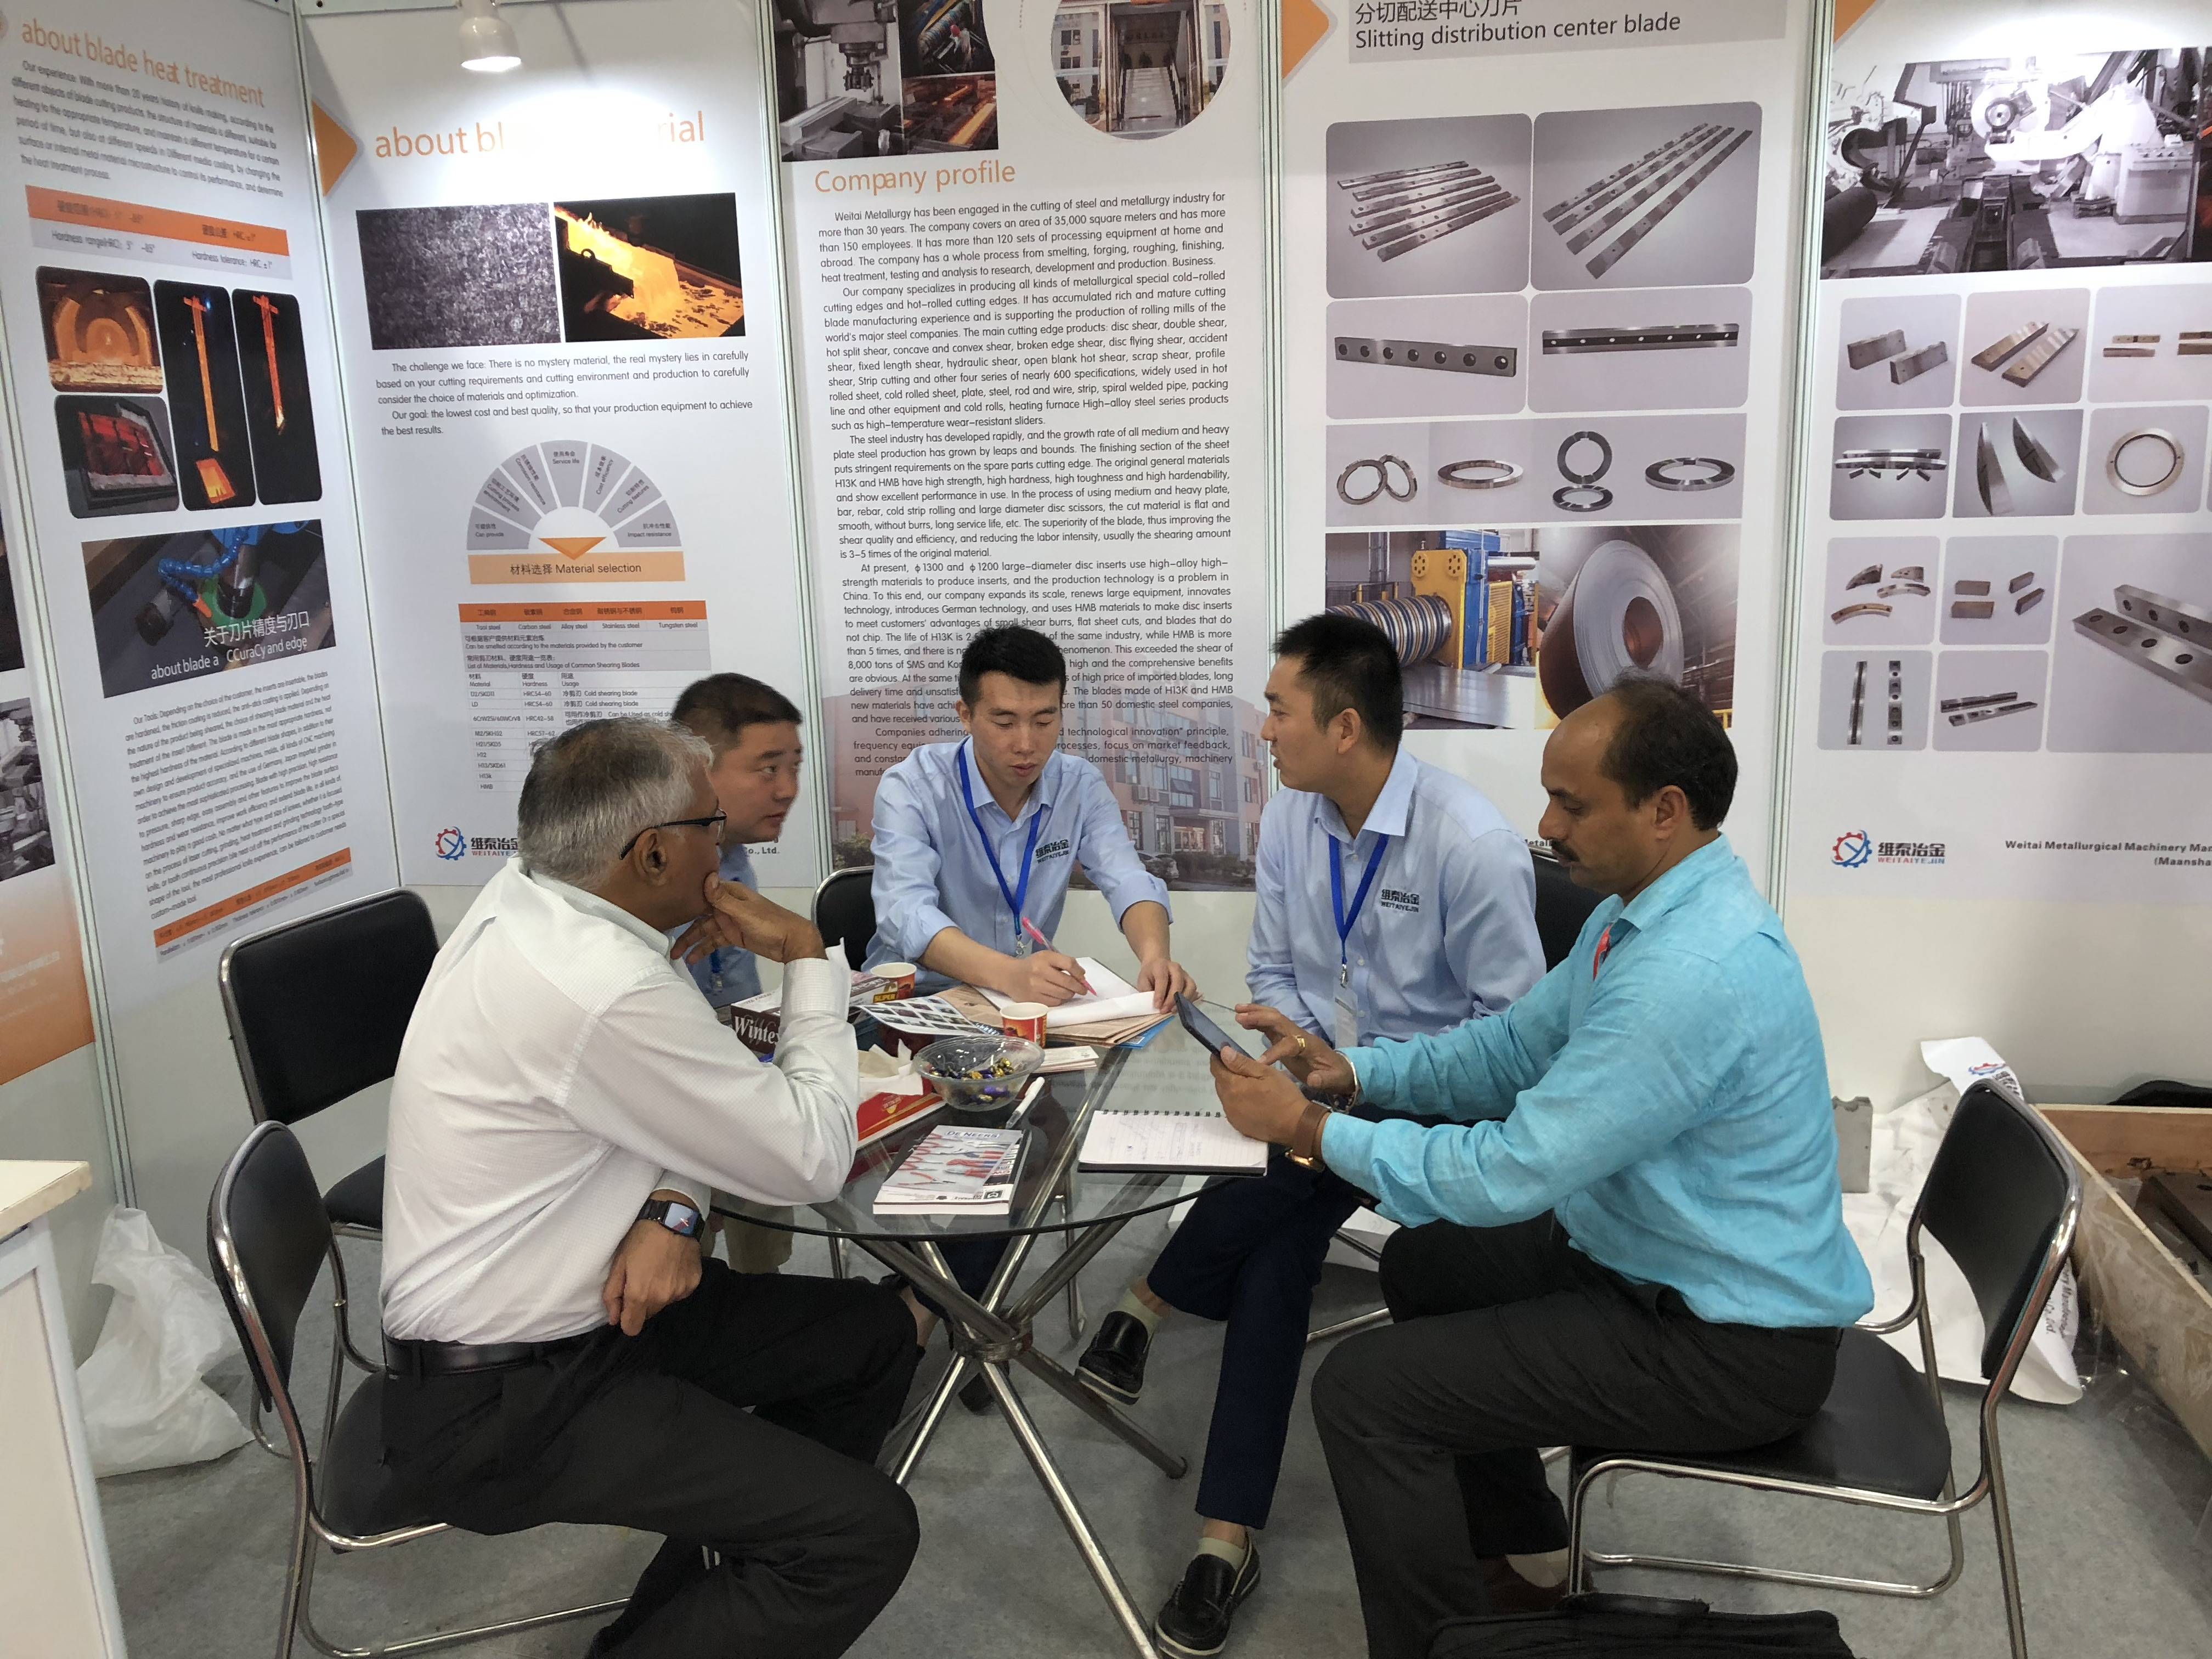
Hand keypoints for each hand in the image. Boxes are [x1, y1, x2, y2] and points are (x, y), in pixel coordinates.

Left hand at [601, 1199, 703, 1335]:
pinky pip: (679, 1293)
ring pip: (664, 1303)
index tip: (626, 1307)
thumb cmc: (640, 1239)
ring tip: (658, 1271)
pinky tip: (672, 1267)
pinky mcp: (693, 1284)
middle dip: (642, 1304)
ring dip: (659, 1294)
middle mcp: (662, 1299)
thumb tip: (614, 1319)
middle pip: (648, 1315)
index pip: (632, 1328)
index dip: (627, 1321)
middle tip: (642, 1279)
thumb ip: (612, 1295)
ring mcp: (680, 1292)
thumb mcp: (619, 1263)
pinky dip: (674, 1285)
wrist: (673, 1220)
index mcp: (640, 1295)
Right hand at [670, 874, 824, 966]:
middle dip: (684, 927)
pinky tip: (692, 959)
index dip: (685, 899)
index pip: (702, 893)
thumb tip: (707, 876)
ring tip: (676, 955)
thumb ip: (723, 898)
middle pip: (700, 915)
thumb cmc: (770, 923)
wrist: (792, 942)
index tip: (666, 905)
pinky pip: (714, 941)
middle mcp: (727, 905)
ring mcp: (730, 921)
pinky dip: (704, 949)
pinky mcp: (734, 936)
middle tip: (666, 941)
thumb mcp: (744, 911)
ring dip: (691, 941)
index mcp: (730, 893)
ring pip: (705, 930)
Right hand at [1001, 950, 1090, 1006]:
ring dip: (1069, 994)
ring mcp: (1035, 986)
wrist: (1009, 975)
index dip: (1079, 972)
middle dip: (1079, 987)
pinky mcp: (1033, 999)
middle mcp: (1040, 971)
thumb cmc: (1032, 966)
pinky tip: (1058, 996)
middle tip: (1082, 989)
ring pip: (1063, 994)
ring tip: (1068, 991)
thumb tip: (1082, 976)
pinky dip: (1060, 1000)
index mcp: (1045, 957)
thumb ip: (1064, 963)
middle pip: (1068, 982)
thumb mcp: (1046, 957)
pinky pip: (1054, 1002)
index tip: (1083, 978)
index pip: (1069, 964)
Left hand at [1136, 955, 1196, 1010]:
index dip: (1160, 994)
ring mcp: (1185, 974)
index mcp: (1161, 966)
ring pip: (1190, 987)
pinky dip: (1188, 1001)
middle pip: (1178, 982)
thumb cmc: (1149, 974)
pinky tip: (1180, 1007)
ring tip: (1173, 1010)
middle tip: (1165, 1010)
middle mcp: (1175, 968)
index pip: (1162, 979)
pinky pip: (1193, 991)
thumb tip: (1154, 1005)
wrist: (1157, 964)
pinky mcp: (1190, 980)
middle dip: (1172, 999)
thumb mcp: (1143, 981)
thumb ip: (1147, 992)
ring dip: (1183, 1001)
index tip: (1157, 1006)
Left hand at [1210, 1046, 1310, 1145]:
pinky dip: (1237, 1101)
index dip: (1218, 1057)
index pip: (1216, 1068)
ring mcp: (1232, 1116)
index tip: (1225, 1049)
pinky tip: (1251, 1100)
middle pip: (1220, 1082)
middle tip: (1242, 1067)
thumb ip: (1242, 1063)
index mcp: (1233, 1087)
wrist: (1296, 1125)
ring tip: (1249, 1084)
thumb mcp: (1266, 1073)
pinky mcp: (1239, 1125)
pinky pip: (1232, 1108)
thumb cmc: (1283, 1095)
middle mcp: (1227, 1103)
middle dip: (1226, 1072)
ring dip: (1232, 1087)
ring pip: (1225, 1096)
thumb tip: (1223, 1052)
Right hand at [1235, 1003, 1354, 1094]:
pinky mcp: (1286, 1037)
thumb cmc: (1335, 1075)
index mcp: (1309, 1045)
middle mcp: (1299, 1035)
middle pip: (1279, 1020)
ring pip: (1273, 1018)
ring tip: (1237, 1011)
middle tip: (1239, 1016)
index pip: (1290, 1043)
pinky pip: (1270, 1025)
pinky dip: (1257, 1021)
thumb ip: (1324, 1080)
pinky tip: (1243, 1021)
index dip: (1275, 1051)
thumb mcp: (1333, 1080)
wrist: (1340, 1069)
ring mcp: (1292, 1034)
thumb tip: (1313, 1080)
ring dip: (1255, 1013)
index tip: (1259, 1063)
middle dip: (1260, 1017)